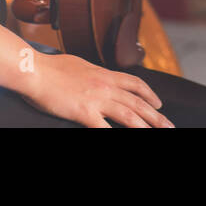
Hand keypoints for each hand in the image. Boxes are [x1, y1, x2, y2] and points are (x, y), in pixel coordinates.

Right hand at [20, 51, 173, 127]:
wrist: (35, 70)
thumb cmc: (51, 68)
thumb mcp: (80, 65)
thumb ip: (93, 73)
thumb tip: (97, 75)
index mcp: (104, 74)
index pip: (135, 83)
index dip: (150, 94)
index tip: (159, 103)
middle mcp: (105, 86)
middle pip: (138, 102)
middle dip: (156, 116)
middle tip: (169, 126)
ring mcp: (96, 99)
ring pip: (129, 115)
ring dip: (145, 126)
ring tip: (157, 134)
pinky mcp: (84, 112)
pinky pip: (105, 129)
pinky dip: (115, 136)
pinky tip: (123, 139)